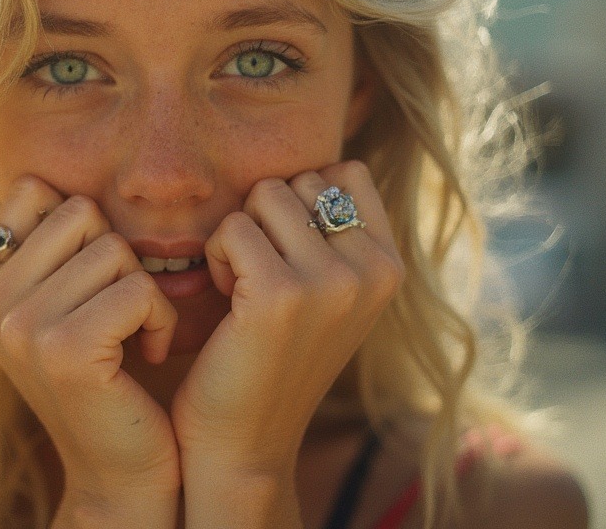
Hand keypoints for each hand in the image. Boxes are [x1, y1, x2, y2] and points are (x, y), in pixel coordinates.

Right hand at [0, 176, 180, 525]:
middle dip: (116, 258)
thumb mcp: (62, 299)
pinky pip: (139, 289)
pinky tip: (148, 355)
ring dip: (143, 292)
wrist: (121, 468)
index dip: (84, 228)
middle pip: (82, 212)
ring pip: (115, 250)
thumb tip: (51, 183)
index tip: (88, 286)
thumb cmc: (105, 370)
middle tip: (114, 313)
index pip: (37, 188)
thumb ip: (47, 242)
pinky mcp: (63, 348)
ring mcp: (18, 323)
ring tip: (129, 338)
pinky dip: (161, 320)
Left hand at [172, 161, 403, 479]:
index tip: (288, 252)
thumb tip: (321, 165)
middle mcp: (371, 270)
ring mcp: (331, 282)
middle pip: (298, 179)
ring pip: (264, 195)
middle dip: (266, 218)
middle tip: (261, 276)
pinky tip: (226, 300)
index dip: (301, 199)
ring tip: (244, 286)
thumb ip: (336, 232)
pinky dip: (216, 257)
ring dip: (239, 234)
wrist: (245, 441)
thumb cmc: (273, 356)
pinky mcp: (280, 295)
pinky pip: (231, 229)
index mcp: (389, 265)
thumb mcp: (329, 293)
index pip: (346, 171)